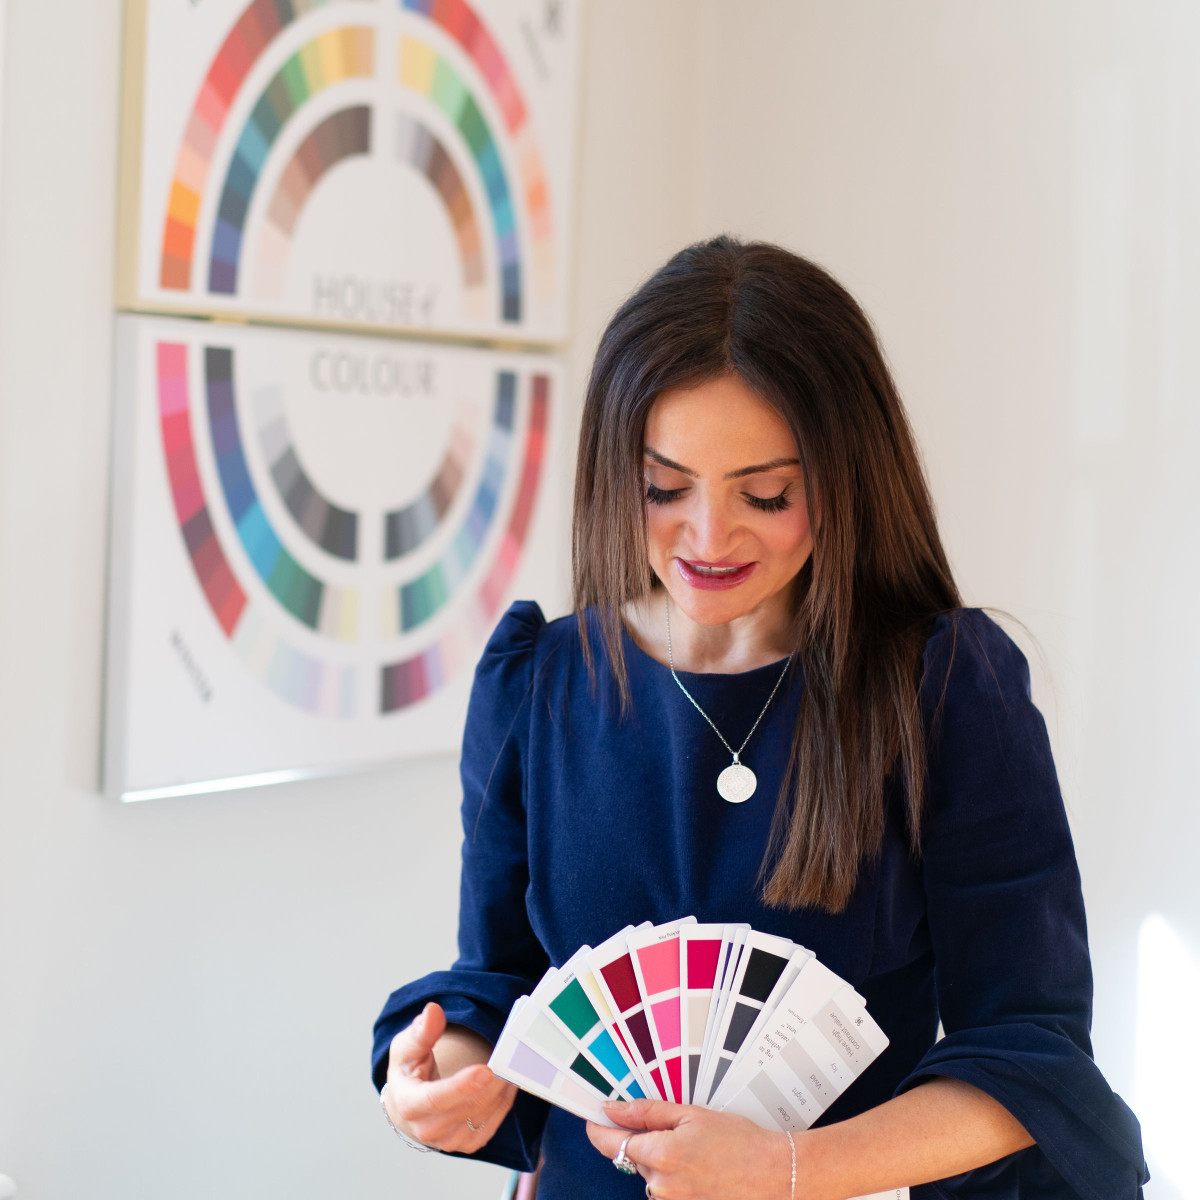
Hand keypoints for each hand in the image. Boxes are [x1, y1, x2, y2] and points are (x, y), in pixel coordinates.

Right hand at [384, 1002, 516, 1153]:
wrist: (410, 1103)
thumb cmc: (408, 1070)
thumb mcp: (407, 1047)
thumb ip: (422, 1031)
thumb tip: (432, 1012)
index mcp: (408, 1104)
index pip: (435, 1099)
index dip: (461, 1087)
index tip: (486, 1070)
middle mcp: (426, 1129)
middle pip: (466, 1108)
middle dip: (491, 1084)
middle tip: (510, 1059)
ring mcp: (447, 1141)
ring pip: (481, 1116)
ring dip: (499, 1091)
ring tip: (511, 1065)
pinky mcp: (466, 1144)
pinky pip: (490, 1125)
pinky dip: (503, 1103)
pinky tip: (508, 1082)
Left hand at [587, 1098, 791, 1199]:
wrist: (774, 1176)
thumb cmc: (741, 1143)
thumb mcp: (692, 1115)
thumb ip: (648, 1112)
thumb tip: (614, 1109)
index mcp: (661, 1155)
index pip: (611, 1143)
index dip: (598, 1129)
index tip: (594, 1118)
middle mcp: (660, 1185)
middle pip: (635, 1156)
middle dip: (647, 1140)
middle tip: (679, 1129)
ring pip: (651, 1173)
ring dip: (663, 1159)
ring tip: (698, 1150)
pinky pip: (666, 1189)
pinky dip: (675, 1176)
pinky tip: (700, 1168)